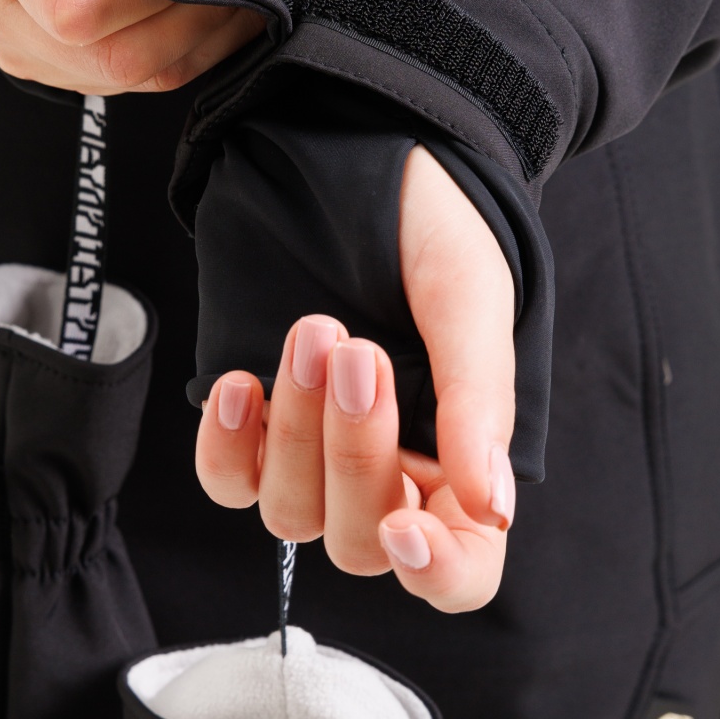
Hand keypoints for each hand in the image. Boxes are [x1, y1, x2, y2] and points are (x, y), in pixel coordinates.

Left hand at [195, 146, 516, 611]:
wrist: (358, 147)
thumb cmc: (434, 225)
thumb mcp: (472, 301)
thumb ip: (480, 404)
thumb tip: (492, 510)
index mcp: (463, 460)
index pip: (461, 568)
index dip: (437, 572)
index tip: (408, 525)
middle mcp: (390, 472)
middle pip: (362, 541)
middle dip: (353, 456)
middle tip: (356, 349)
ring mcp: (315, 453)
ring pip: (291, 511)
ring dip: (296, 430)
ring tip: (312, 331)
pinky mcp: (254, 424)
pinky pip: (228, 481)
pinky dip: (227, 447)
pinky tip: (237, 385)